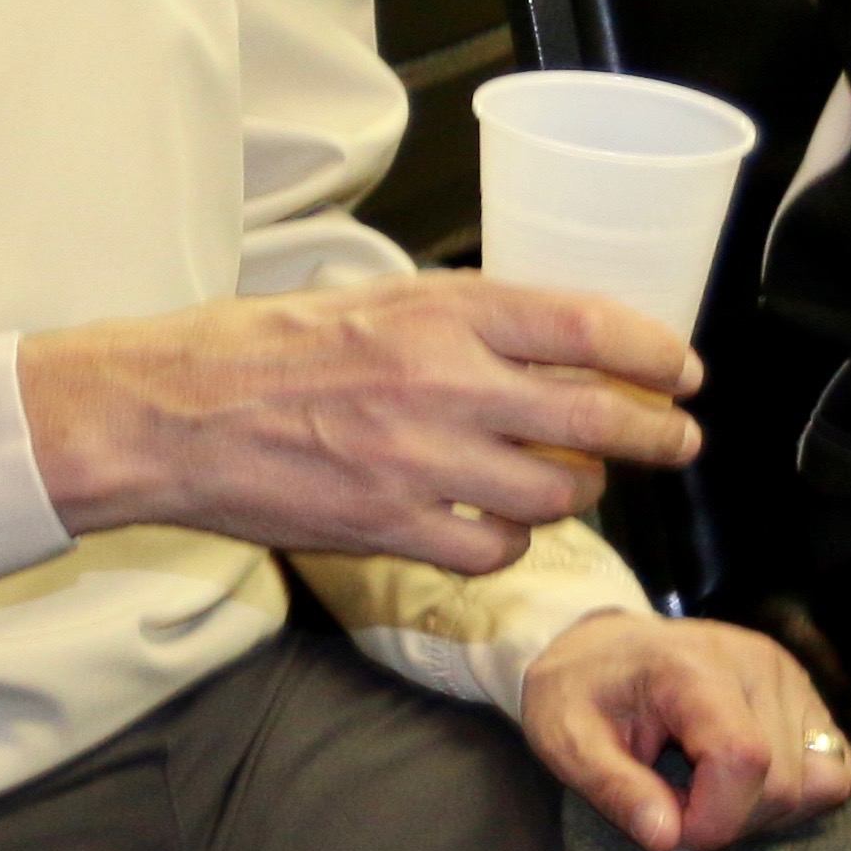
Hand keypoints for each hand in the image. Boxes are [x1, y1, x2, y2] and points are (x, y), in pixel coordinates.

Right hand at [19, 271, 696, 571]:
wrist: (168, 413)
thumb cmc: (256, 349)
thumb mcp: (366, 299)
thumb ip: (455, 318)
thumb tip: (542, 336)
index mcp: (439, 311)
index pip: (587, 323)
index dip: (653, 350)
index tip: (682, 368)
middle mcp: (443, 381)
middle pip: (596, 416)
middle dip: (657, 434)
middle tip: (677, 440)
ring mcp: (420, 460)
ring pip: (555, 494)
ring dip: (575, 493)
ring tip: (566, 485)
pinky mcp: (390, 527)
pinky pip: (492, 551)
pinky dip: (508, 546)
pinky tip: (494, 530)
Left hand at [526, 608, 850, 850]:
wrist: (601, 647)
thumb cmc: (578, 693)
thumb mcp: (565, 741)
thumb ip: (614, 791)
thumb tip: (668, 840)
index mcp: (691, 666)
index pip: (743, 757)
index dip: (714, 819)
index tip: (666, 833)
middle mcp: (755, 663)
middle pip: (782, 782)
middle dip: (728, 824)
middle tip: (672, 816)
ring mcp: (789, 678)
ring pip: (815, 784)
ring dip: (759, 815)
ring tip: (702, 797)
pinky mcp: (807, 697)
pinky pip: (833, 770)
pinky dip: (792, 798)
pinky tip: (739, 788)